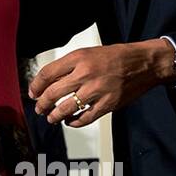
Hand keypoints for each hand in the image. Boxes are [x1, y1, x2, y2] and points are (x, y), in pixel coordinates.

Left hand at [28, 40, 175, 126]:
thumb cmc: (115, 57)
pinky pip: (85, 118)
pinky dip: (74, 122)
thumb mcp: (88, 53)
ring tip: (50, 118)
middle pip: (53, 93)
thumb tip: (48, 82)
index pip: (47, 74)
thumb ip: (69, 66)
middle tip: (38, 108)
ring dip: (54, 116)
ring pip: (66, 108)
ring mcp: (97, 90)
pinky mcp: (108, 104)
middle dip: (41, 104)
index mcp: (78, 58)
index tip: (32, 93)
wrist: (144, 63)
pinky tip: (69, 121)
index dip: (35, 86)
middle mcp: (85, 74)